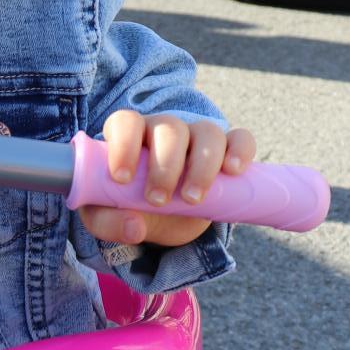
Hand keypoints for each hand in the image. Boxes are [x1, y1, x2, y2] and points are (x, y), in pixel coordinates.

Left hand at [78, 111, 256, 247]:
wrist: (166, 218)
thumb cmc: (133, 207)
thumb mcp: (111, 219)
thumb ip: (109, 223)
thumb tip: (134, 227)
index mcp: (130, 137)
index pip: (126, 122)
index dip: (123, 144)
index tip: (122, 178)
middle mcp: (164, 130)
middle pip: (169, 128)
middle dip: (165, 166)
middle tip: (158, 201)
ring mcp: (198, 137)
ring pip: (207, 131)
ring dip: (202, 166)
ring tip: (193, 199)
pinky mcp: (227, 150)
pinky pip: (240, 138)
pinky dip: (240, 150)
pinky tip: (233, 171)